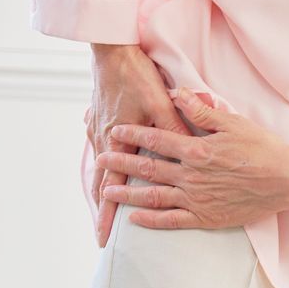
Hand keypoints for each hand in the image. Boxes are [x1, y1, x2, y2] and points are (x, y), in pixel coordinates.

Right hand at [84, 42, 184, 247]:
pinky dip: (101, 163)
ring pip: (99, 166)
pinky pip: (99, 147)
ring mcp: (98, 128)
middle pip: (102, 183)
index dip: (109, 214)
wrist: (112, 48)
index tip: (105, 239)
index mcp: (120, 141)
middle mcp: (104, 139)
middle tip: (99, 236)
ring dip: (101, 188)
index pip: (113, 187)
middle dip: (102, 210)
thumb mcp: (161, 103)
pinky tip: (103, 166)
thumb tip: (190, 156)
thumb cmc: (138, 75)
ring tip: (102, 208)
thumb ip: (175, 131)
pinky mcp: (98, 116)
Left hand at [97, 88, 288, 229]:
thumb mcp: (234, 122)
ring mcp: (196, 200)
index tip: (115, 130)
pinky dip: (150, 219)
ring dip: (127, 193)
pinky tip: (133, 218)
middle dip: (120, 162)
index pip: (156, 138)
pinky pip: (171, 221)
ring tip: (107, 190)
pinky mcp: (205, 218)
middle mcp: (191, 176)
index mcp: (196, 150)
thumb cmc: (263, 149)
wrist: (286, 181)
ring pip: (153, 196)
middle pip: (147, 168)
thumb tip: (175, 93)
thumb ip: (201, 111)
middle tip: (99, 159)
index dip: (133, 133)